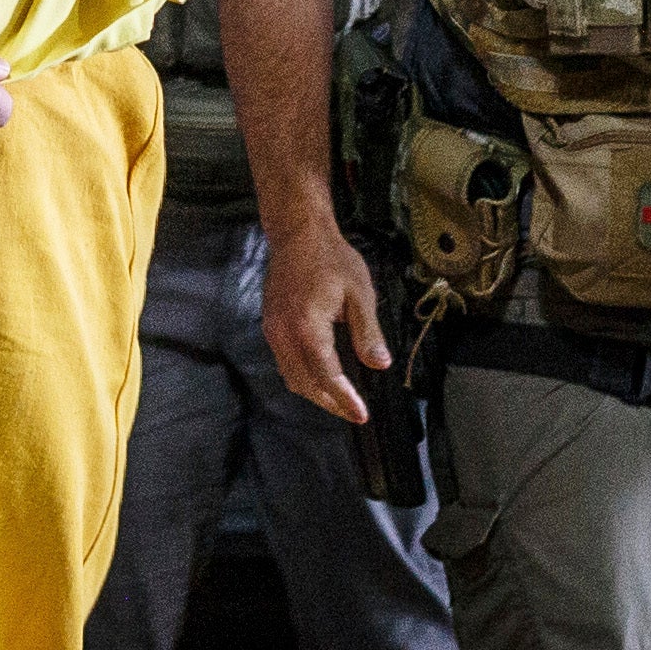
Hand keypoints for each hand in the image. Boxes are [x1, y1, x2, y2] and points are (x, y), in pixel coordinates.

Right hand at [262, 219, 387, 425]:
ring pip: (290, 376)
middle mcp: (284, 334)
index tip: (361, 415)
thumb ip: (368, 333)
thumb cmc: (332, 259)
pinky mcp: (270, 326)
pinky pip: (283, 362)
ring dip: (314, 393)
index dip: (343, 399)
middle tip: (355, 412)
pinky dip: (302, 377)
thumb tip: (379, 365)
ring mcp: (273, 330)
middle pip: (304, 383)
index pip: (326, 375)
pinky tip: (320, 376)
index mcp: (307, 327)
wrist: (297, 234)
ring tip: (340, 400)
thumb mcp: (360, 294)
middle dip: (329, 402)